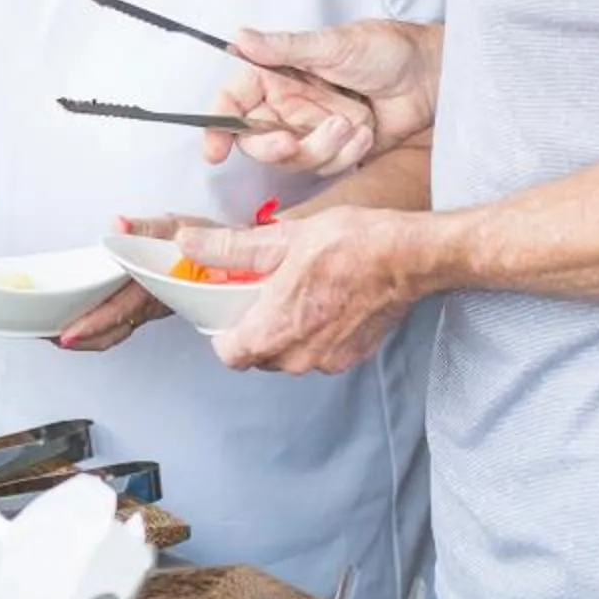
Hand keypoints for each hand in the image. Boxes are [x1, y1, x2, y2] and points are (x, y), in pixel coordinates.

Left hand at [53, 210, 208, 349]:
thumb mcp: (180, 227)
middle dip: (82, 337)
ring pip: (118, 330)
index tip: (68, 334)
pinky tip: (82, 322)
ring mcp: (153, 309)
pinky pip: (123, 324)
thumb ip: (148, 228)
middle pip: (114, 329)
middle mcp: (154, 303)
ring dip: (89, 336)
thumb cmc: (207, 242)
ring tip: (57, 334)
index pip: (120, 310)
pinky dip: (101, 328)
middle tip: (48, 336)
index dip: (93, 324)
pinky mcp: (152, 307)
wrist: (237, 258)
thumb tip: (119, 226)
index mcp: (156, 286)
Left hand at [174, 207, 422, 374]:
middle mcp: (299, 356)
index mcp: (275, 330)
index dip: (223, 331)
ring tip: (296, 292)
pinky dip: (314, 334)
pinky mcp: (352, 357)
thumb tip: (189, 244)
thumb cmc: (351, 245)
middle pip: (257, 356)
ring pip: (288, 356)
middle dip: (255, 328)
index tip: (230, 307)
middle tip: (264, 292)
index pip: (228, 355)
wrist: (409, 256)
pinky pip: (317, 353)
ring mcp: (328, 360)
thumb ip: (230, 249)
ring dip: (285, 332)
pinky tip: (323, 302)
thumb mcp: (282, 238)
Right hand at [199, 19, 440, 174]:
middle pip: (256, 140)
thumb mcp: (332, 44)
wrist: (430, 76)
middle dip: (271, 147)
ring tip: (352, 123)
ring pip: (292, 159)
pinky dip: (347, 153)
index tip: (215, 151)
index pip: (233, 102)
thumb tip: (240, 38)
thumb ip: (283, 48)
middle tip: (291, 142)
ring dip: (322, 147)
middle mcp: (287, 104)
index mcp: (276, 75)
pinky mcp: (335, 148)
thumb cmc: (386, 49)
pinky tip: (366, 132)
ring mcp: (310, 128)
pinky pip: (326, 166)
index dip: (218, 127)